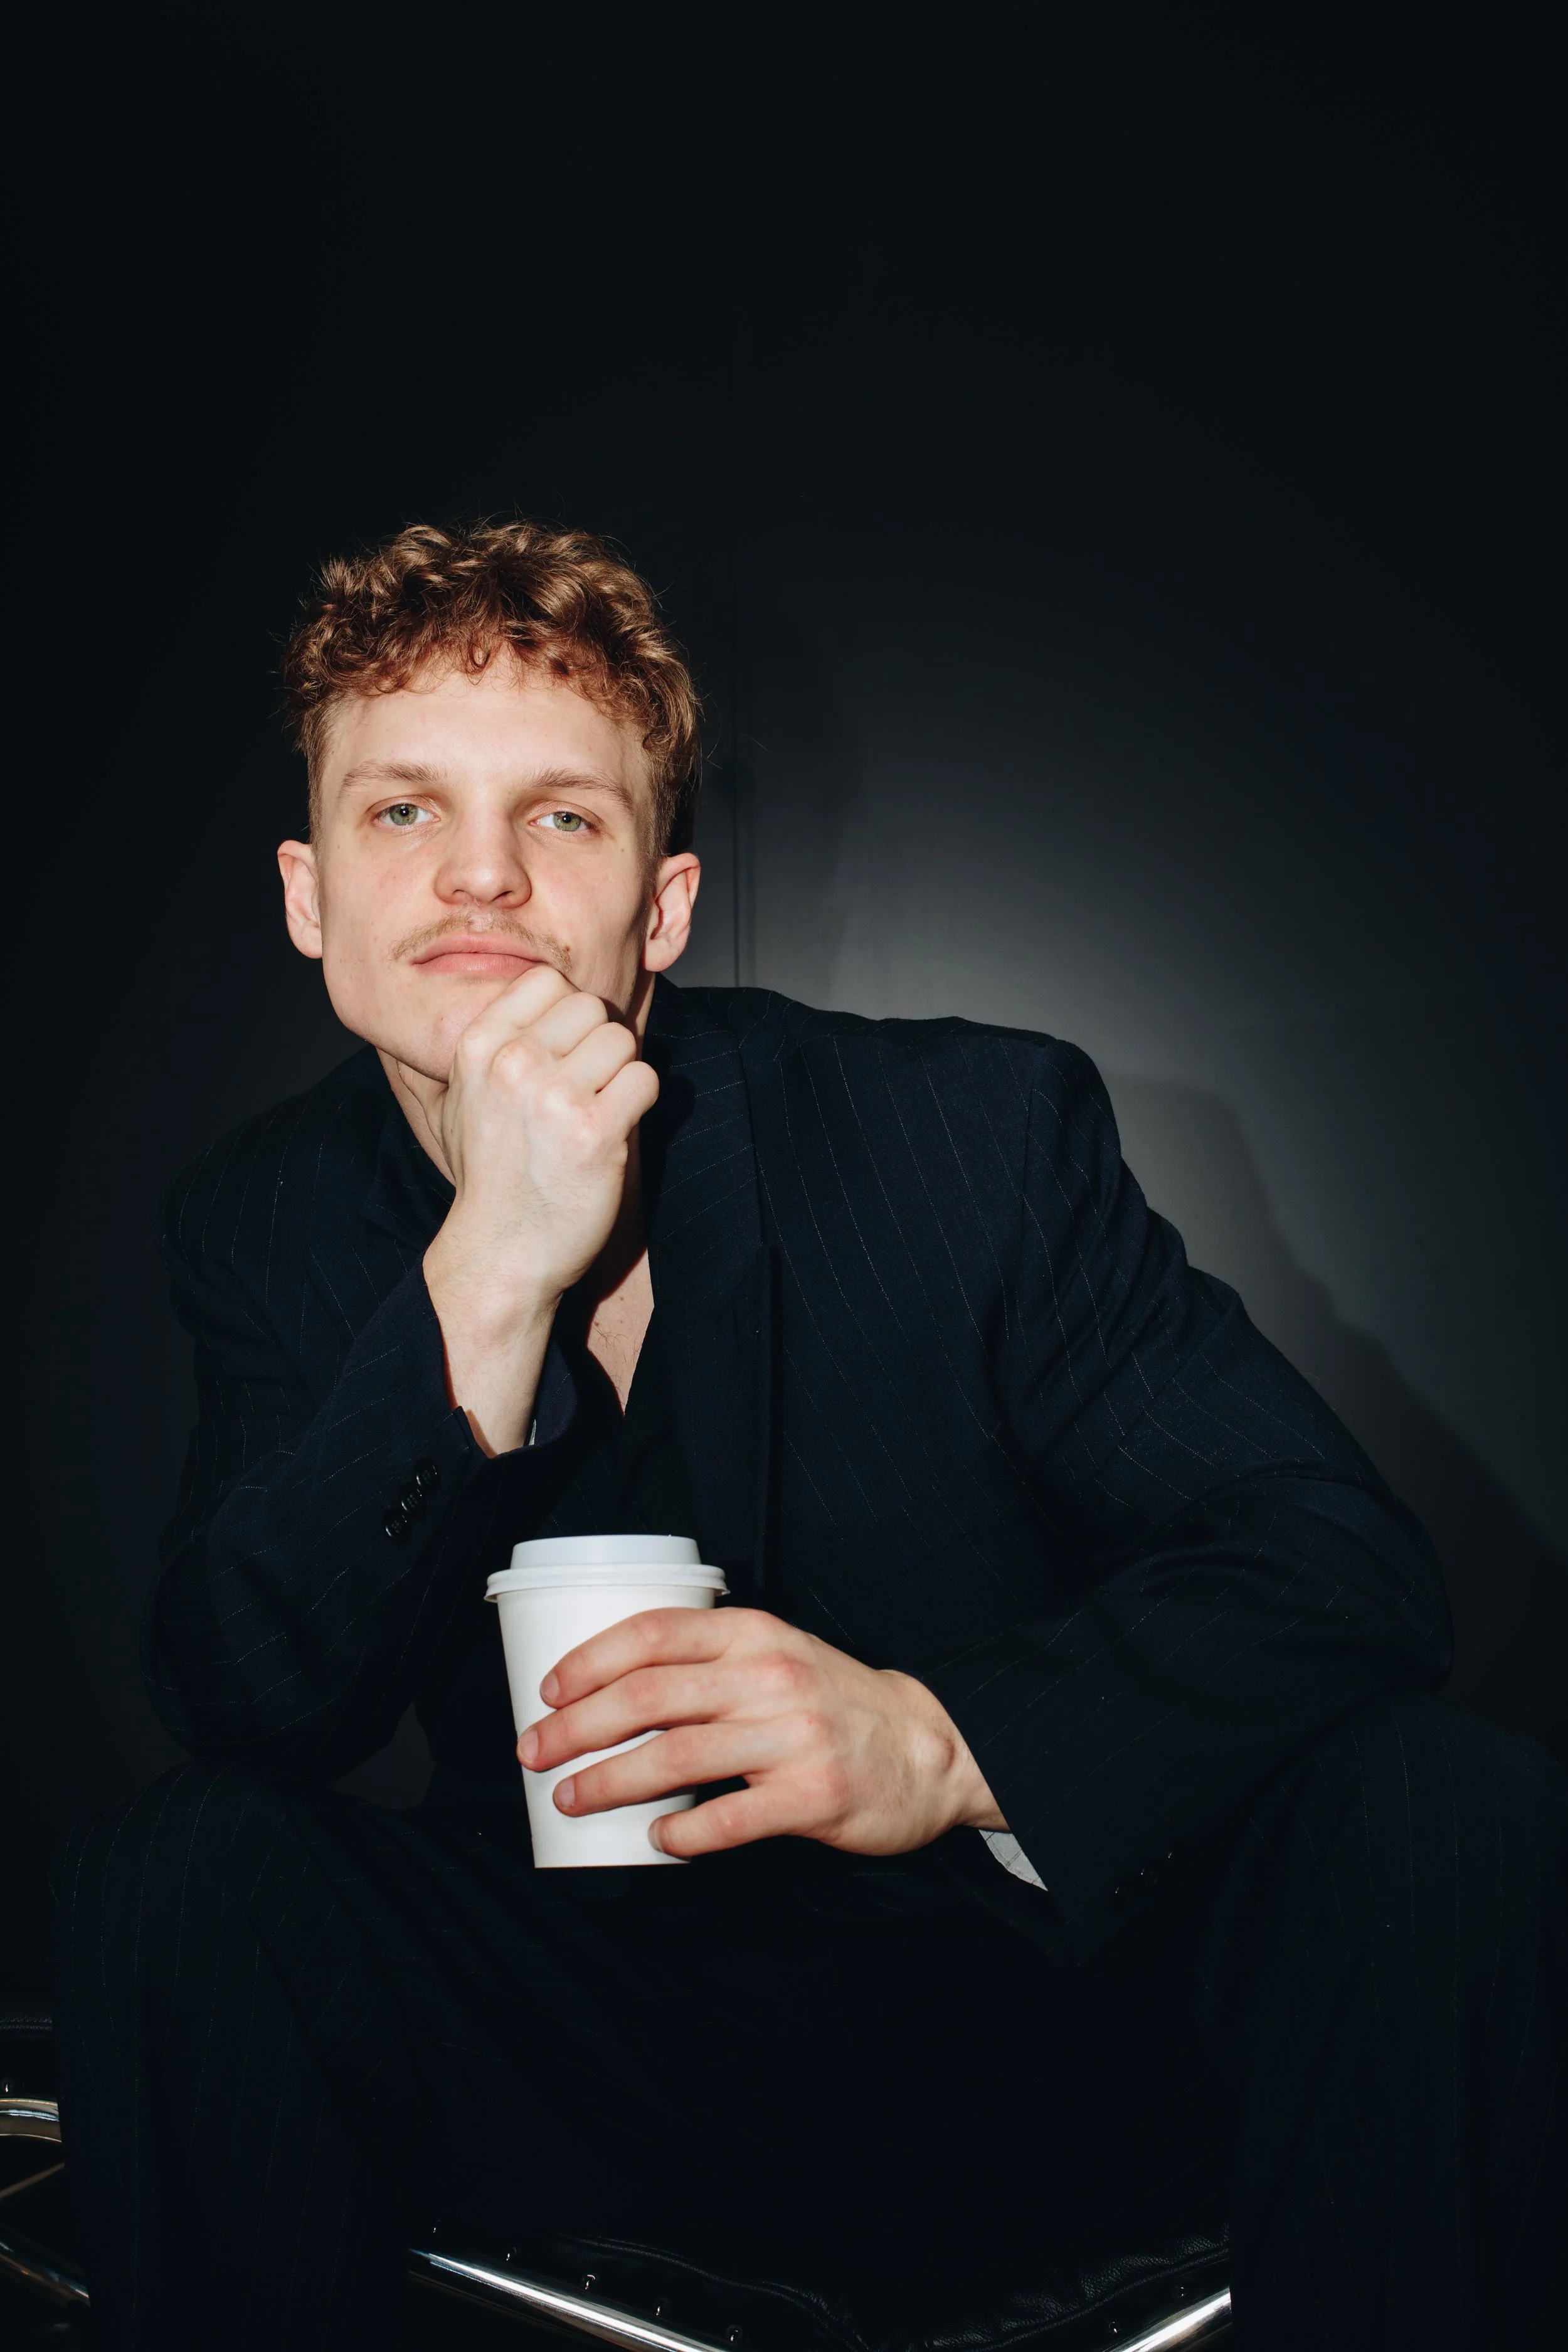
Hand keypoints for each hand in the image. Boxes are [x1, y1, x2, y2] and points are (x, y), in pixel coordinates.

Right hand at [405, 965, 658, 1451]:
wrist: (500, 1251)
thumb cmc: (490, 1174)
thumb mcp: (463, 1097)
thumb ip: (497, 1043)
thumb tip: (546, 994)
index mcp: (477, 1046)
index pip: (547, 982)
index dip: (568, 1013)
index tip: (564, 1052)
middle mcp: (513, 1063)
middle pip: (591, 1008)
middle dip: (599, 1045)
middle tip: (587, 1088)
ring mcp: (554, 1096)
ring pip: (622, 1040)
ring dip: (621, 1074)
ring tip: (598, 1111)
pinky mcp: (595, 1131)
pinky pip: (645, 1080)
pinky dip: (640, 1102)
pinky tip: (613, 1131)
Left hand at [517, 1607, 1006, 1856]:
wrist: (930, 1747)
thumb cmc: (834, 1701)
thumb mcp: (777, 1654)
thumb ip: (710, 1659)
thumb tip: (612, 1687)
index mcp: (753, 1634)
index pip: (652, 1634)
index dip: (587, 1662)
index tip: (546, 1692)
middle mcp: (769, 1677)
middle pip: (648, 1696)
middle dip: (577, 1727)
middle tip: (535, 1752)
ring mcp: (792, 1738)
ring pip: (674, 1755)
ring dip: (608, 1780)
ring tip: (570, 1797)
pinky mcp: (811, 1798)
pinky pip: (726, 1820)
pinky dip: (680, 1832)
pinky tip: (656, 1838)